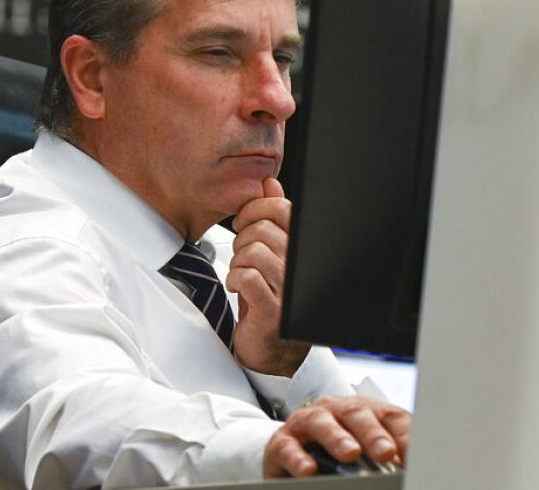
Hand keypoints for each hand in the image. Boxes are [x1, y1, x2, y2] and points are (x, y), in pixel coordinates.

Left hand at [226, 177, 308, 375]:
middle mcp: (303, 268)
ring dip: (237, 262)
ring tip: (242, 276)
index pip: (282, 209)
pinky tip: (238, 288)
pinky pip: (246, 276)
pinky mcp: (275, 312)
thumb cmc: (270, 301)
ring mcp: (292, 291)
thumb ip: (272, 219)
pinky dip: (234, 279)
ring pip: (253, 251)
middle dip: (242, 240)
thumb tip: (269, 183)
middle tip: (242, 258)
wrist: (273, 354)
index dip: (255, 210)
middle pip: (263, 229)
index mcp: (304, 250)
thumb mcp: (271, 255)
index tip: (243, 224)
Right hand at [264, 395, 411, 476]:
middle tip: (385, 452)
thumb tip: (410, 474)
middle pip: (357, 414)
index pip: (391, 418)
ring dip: (336, 437)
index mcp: (366, 413)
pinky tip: (308, 470)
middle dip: (372, 433)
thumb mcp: (369, 456)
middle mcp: (337, 411)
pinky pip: (288, 446)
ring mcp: (307, 422)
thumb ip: (389, 461)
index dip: (405, 436)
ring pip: (321, 422)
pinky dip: (298, 458)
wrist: (296, 455)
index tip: (414, 459)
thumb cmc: (340, 457)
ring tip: (350, 454)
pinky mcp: (282, 441)